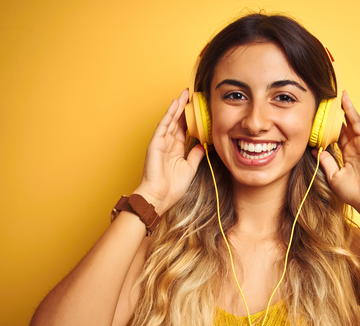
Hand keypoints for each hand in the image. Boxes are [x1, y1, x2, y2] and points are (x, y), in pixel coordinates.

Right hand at [133, 89, 204, 214]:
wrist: (160, 197)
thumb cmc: (172, 187)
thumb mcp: (189, 169)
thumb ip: (196, 155)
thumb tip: (203, 145)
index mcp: (176, 149)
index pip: (184, 129)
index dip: (190, 118)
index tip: (197, 108)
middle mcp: (168, 143)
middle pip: (177, 121)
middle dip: (184, 108)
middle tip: (191, 94)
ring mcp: (161, 142)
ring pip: (171, 120)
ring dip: (177, 107)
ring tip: (184, 94)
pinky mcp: (155, 143)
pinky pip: (163, 126)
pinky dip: (169, 114)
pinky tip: (175, 104)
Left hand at [314, 92, 359, 215]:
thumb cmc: (352, 192)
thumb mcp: (333, 176)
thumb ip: (326, 161)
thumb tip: (316, 150)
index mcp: (347, 153)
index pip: (339, 134)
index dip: (332, 124)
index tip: (324, 114)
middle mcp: (357, 146)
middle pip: (347, 124)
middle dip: (341, 111)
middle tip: (334, 98)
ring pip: (357, 121)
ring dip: (351, 108)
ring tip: (345, 95)